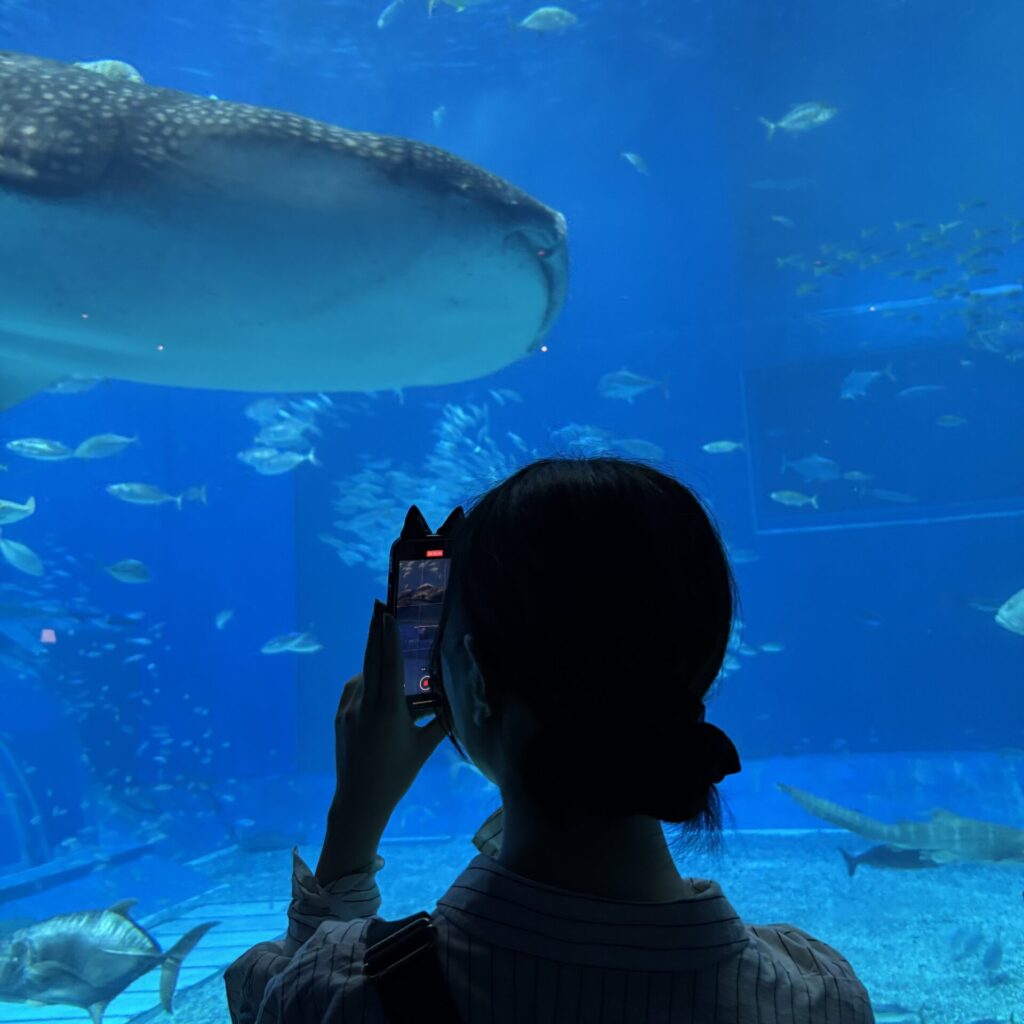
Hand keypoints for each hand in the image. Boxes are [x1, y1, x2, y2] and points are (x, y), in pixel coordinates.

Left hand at [316, 600, 446, 883]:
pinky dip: (367, 679)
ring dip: (376, 659)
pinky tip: (377, 682)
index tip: (387, 613)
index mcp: (388, 709)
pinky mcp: (340, 716)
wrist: (359, 800)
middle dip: (375, 630)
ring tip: (389, 649)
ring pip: (364, 674)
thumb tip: (458, 702)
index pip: (388, 663)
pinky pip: (355, 689)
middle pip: (371, 658)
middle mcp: (365, 703)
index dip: (388, 636)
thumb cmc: (397, 774)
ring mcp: (349, 709)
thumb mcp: (424, 747)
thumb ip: (440, 722)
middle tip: (379, 604)